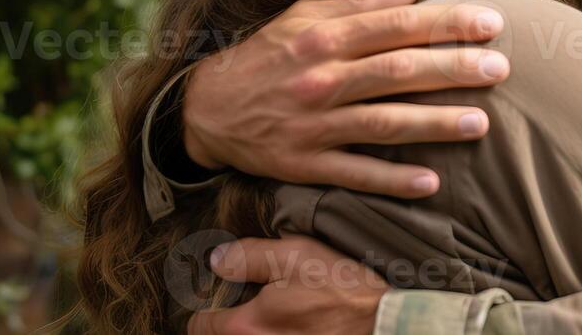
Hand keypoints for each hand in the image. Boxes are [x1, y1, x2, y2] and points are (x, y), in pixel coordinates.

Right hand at [183, 0, 509, 196]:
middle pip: (398, 72)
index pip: (396, 26)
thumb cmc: (266, 56)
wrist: (207, 109)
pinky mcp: (304, 165)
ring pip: (384, 124)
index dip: (446, 24)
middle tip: (500, 69)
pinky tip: (430, 182)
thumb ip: (361, 3)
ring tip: (481, 123)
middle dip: (453, 70)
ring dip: (435, 124)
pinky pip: (355, 174)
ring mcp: (313, 125)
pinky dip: (392, 180)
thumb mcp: (304, 18)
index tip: (490, 23)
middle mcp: (321, 78)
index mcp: (324, 37)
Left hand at [187, 236, 386, 334]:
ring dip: (253, 329)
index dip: (206, 306)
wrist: (383, 322)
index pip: (199, 325)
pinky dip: (274, 334)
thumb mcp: (296, 254)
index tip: (221, 294)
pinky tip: (296, 325)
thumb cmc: (342, 288)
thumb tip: (216, 260)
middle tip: (249, 301)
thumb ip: (249, 256)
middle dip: (229, 321)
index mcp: (245, 326)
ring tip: (275, 312)